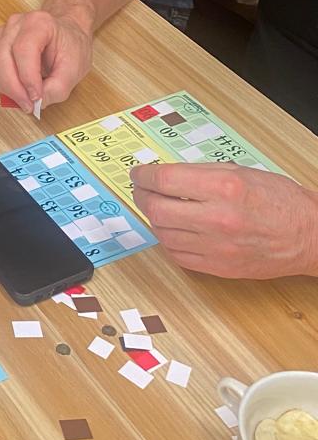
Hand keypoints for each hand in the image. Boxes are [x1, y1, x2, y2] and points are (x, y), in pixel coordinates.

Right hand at [0, 10, 92, 112]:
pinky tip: (18, 92)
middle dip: (13, 87)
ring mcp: (4, 33)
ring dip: (7, 87)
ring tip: (25, 100)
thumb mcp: (75, 69)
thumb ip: (58, 88)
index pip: (23, 49)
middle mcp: (17, 24)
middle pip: (3, 57)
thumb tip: (38, 102)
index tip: (36, 97)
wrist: (66, 34)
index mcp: (39, 23)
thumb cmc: (71, 45)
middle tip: (28, 105)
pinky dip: (4, 84)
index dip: (27, 77)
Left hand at [130, 162, 317, 279]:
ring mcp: (217, 247)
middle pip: (157, 209)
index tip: (138, 174)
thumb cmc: (281, 201)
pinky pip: (179, 256)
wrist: (309, 236)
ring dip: (154, 219)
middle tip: (142, 190)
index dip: (143, 176)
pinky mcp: (219, 268)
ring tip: (159, 208)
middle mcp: (217, 218)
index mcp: (224, 187)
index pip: (164, 180)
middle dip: (143, 196)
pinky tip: (173, 230)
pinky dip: (169, 242)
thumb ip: (200, 173)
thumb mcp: (240, 172)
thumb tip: (166, 175)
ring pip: (164, 234)